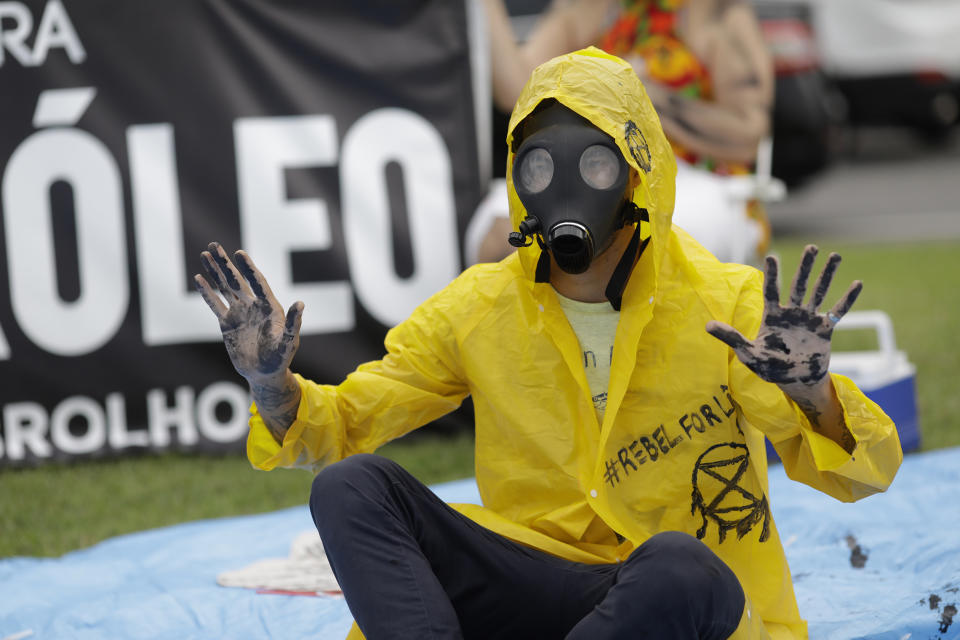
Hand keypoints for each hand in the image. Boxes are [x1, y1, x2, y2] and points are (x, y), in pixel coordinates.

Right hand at [195, 242, 303, 386]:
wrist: (264, 373)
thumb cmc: (281, 358)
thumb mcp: (289, 342)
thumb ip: (293, 323)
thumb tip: (300, 303)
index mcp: (269, 306)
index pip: (257, 282)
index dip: (249, 268)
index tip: (239, 253)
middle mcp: (253, 305)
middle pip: (237, 280)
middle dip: (226, 263)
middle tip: (214, 245)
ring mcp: (239, 312)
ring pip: (224, 287)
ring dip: (215, 272)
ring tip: (205, 254)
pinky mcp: (227, 323)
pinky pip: (215, 304)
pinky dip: (207, 292)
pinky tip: (199, 278)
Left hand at [706, 245, 861, 388]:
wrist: (793, 381)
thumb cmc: (768, 367)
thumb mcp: (748, 353)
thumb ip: (731, 338)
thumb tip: (707, 326)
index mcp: (772, 316)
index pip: (771, 290)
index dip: (772, 275)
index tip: (773, 256)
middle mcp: (791, 313)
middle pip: (799, 285)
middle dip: (805, 267)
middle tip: (812, 247)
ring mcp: (809, 320)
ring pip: (819, 293)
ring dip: (827, 276)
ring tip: (835, 256)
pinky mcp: (824, 330)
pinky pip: (838, 312)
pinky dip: (847, 299)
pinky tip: (857, 283)